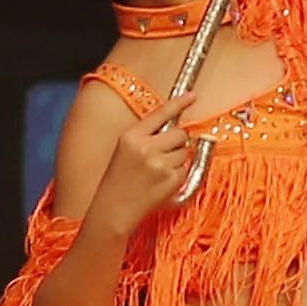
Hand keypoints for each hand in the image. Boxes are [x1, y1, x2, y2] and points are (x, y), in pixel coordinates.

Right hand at [77, 92, 208, 239]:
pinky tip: (161, 182)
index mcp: (131, 136)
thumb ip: (146, 136)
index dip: (179, 103)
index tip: (193, 96)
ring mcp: (160, 163)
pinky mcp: (171, 179)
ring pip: (185, 151)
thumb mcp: (124, 150)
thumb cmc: (119, 179)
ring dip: (177, 159)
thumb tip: (175, 128)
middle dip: (177, 142)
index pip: (160, 113)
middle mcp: (146, 147)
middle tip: (163, 154)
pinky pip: (186, 169)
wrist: (113, 209)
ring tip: (157, 172)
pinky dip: (178, 175)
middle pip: (180, 133)